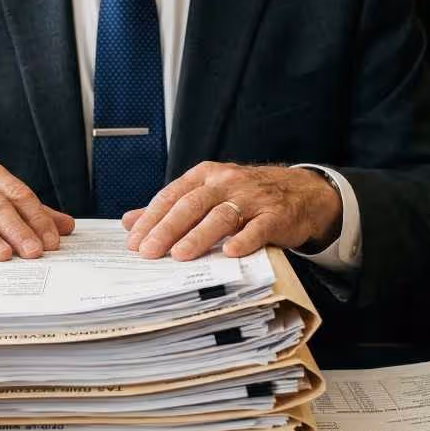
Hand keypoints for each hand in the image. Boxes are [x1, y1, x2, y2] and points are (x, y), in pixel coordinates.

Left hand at [122, 162, 341, 260]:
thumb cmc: (246, 196)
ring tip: (180, 255)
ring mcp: (252, 198)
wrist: (300, 192)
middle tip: (149, 251)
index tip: (134, 242)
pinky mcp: (275, 215)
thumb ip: (170, 207)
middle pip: (192, 205)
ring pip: (221, 216)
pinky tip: (230, 253)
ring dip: (199, 236)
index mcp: (205, 176)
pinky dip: (245, 240)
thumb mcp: (207, 193)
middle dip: (167, 229)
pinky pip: (258, 228)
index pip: (172, 196)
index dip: (151, 219)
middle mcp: (226, 183)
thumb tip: (129, 220)